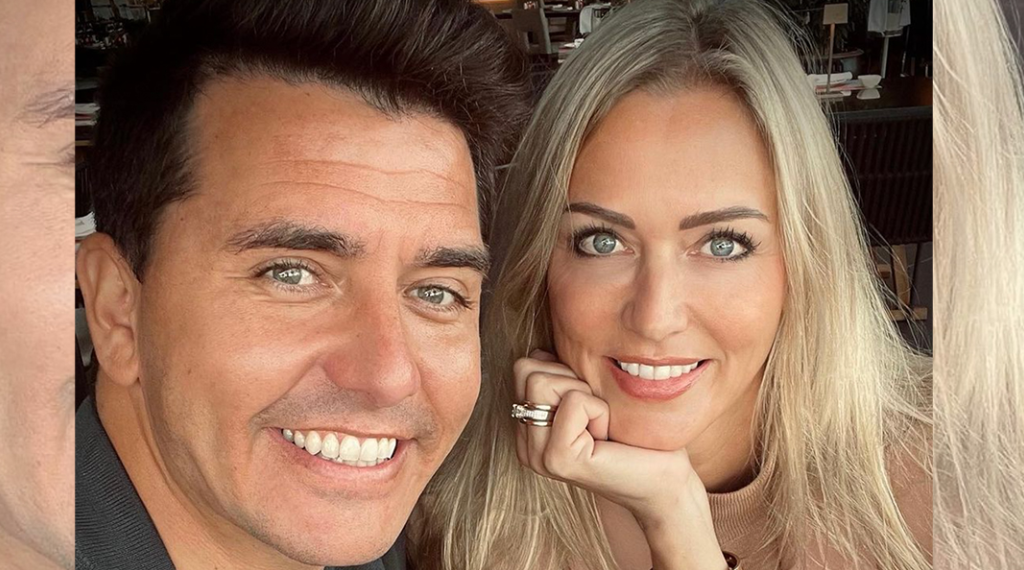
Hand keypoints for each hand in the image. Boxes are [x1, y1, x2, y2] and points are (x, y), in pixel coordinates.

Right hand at [514, 350, 727, 569]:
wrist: (663, 482)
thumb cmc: (633, 436)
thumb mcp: (590, 396)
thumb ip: (560, 377)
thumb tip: (541, 351)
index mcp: (528, 431)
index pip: (524, 368)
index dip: (563, 371)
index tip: (587, 403)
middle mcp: (527, 446)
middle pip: (527, 370)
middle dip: (570, 379)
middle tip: (595, 413)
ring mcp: (539, 456)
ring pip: (543, 381)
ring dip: (585, 395)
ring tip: (600, 425)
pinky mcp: (559, 459)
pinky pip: (574, 401)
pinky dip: (599, 410)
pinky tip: (606, 437)